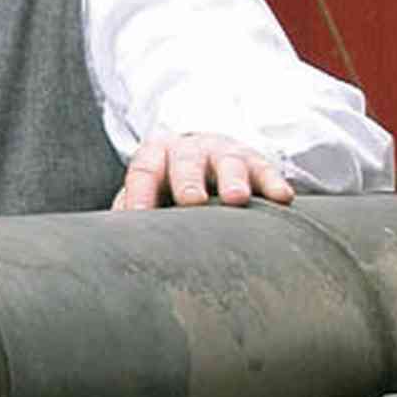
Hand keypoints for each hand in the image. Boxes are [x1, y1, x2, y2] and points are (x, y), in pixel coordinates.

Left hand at [112, 132, 294, 211]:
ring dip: (233, 180)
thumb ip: (134, 212)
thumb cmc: (169, 188)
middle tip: (191, 200)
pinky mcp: (255, 161)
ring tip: (237, 199)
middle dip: (188, 181)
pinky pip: (265, 169)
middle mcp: (189, 149)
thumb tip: (114, 247)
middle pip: (185, 162)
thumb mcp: (150, 193)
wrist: (204, 154)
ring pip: (228, 162)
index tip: (140, 216)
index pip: (144, 171)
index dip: (141, 192)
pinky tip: (281, 198)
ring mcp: (224, 153)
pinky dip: (272, 183)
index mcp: (155, 156)